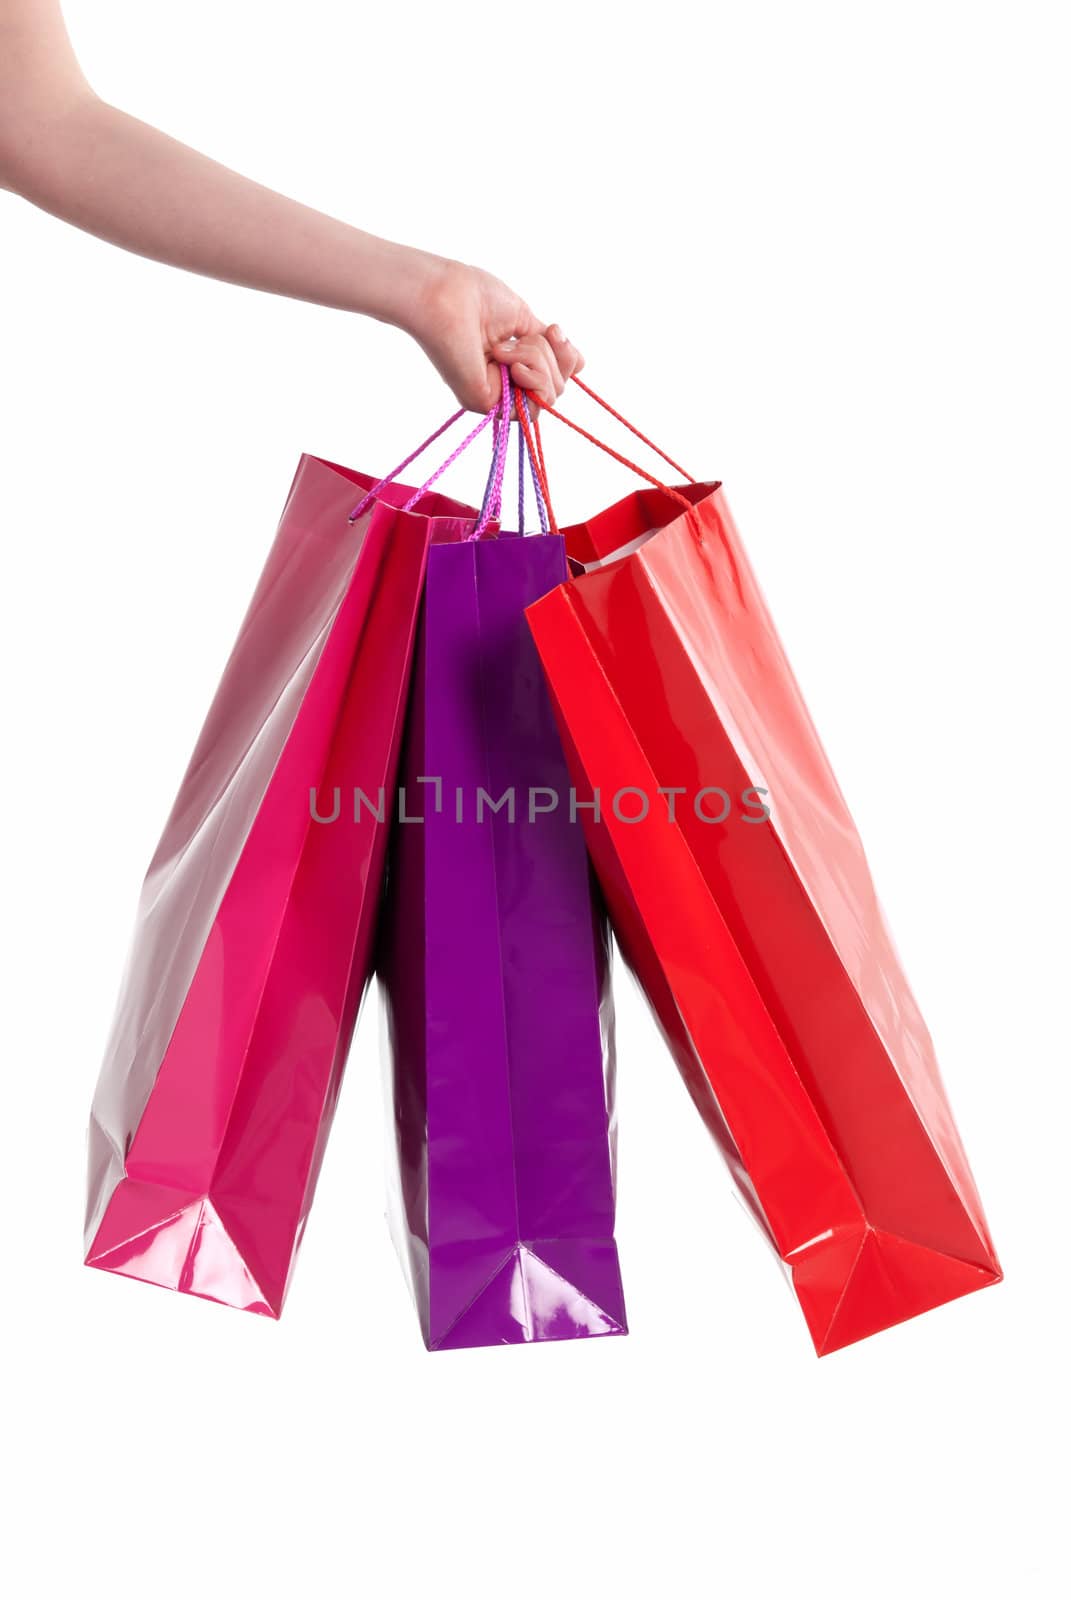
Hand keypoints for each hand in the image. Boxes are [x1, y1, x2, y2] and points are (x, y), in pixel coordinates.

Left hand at [406, 257, 583, 413]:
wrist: (448, 295)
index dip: (566, 356)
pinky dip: (531, 373)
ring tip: (507, 344)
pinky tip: (507, 357)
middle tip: (522, 336)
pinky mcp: (488, 404)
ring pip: (550, 395)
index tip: (554, 330)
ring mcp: (496, 397)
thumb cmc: (477, 298)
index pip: (557, 376)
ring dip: (539, 361)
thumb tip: (581, 364)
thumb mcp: (526, 321)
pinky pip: (534, 403)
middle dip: (551, 356)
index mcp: (512, 364)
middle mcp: (505, 384)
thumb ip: (550, 346)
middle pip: (558, 387)